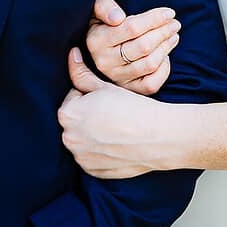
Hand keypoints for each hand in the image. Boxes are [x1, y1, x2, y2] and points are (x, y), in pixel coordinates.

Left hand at [58, 47, 182, 176]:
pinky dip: (100, 153)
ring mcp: (81, 157)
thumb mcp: (105, 86)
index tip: (109, 101)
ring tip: (117, 130)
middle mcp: (69, 138)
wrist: (159, 136)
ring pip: (83, 140)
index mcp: (68, 114)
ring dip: (93, 135)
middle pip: (76, 121)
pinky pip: (91, 158)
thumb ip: (81, 73)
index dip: (92, 97)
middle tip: (114, 115)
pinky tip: (117, 145)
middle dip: (89, 117)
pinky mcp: (92, 171)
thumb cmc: (133, 108)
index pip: (73, 99)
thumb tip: (71, 54)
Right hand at [86, 0, 179, 93]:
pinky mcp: (129, 88)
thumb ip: (104, 7)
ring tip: (173, 36)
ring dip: (166, 48)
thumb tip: (117, 18)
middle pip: (144, 46)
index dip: (154, 19)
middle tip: (175, 24)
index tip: (169, 13)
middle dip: (164, 33)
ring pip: (150, 64)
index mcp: (96, 41)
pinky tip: (165, 56)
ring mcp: (116, 77)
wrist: (101, 47)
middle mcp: (104, 62)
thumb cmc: (104, 23)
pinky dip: (163, 69)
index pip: (132, 28)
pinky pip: (152, 83)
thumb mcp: (98, 9)